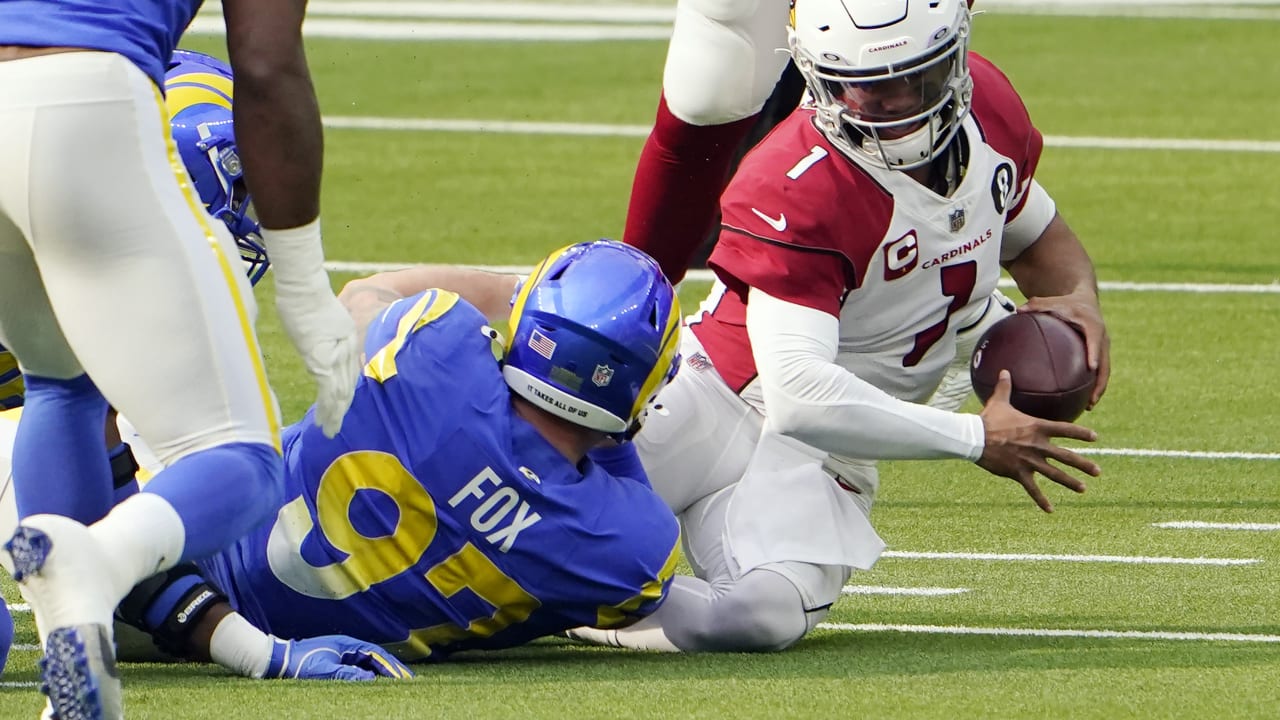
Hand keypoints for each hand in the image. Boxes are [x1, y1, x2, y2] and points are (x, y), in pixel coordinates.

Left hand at [265, 635, 413, 680]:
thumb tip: (371, 679)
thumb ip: (348, 674)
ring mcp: (341, 653)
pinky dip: (370, 674)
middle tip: (407, 679)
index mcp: (347, 644)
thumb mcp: (325, 671)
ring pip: (368, 661)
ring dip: (382, 671)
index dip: (390, 665)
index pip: (375, 654)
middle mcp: (347, 646)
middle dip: (391, 667)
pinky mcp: (335, 661)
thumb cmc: (301, 663)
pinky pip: (358, 667)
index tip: (403, 677)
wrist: (279, 659)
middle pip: (375, 656)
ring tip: (396, 681)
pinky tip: (375, 682)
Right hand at [276, 287, 359, 436]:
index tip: (339, 411)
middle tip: (334, 429)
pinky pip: (327, 385)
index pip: (347, 375)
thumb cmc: (305, 298)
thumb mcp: (321, 320)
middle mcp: (346, 349)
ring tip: (329, 429)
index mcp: (347, 340)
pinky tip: (324, 416)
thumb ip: (323, 337)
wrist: (303, 288)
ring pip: (338, 390)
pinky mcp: (322, 356)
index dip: (344, 395)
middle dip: (340, 410)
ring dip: (333, 412)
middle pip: (345, 386)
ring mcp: (336, 353)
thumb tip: (316, 350)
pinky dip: (326, 403)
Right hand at [976, 370, 1099, 511]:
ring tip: (1083, 489)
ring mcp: (1029, 461)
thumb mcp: (998, 401)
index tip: (1095, 438)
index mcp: (1037, 427)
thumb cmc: (987, 418)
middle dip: (1083, 464)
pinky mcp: (1018, 473)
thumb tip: (1005, 370)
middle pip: (1066, 456)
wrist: (974, 437)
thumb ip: (1005, 387)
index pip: (1065, 430)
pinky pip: (1033, 489)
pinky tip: (1051, 510)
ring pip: (1055, 474)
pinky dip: (1041, 500)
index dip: (1081, 434)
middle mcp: (1038, 445)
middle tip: (1098, 471)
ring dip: (1070, 482)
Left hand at [1019, 290, 1109, 409]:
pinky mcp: (1100, 353)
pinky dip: (1091, 385)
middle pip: (1105, 364)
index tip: (1091, 368)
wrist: (1084, 300)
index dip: (1094, 354)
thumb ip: (1036, 305)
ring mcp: (1103, 348)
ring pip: (1104, 372)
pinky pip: (1098, 372)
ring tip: (1088, 406)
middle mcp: (1102, 339)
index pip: (1095, 341)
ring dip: (1098, 389)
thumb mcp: (1051, 301)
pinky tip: (1079, 400)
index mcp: (1093, 326)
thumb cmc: (1065, 302)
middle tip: (1091, 400)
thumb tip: (1017, 310)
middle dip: (1100, 383)